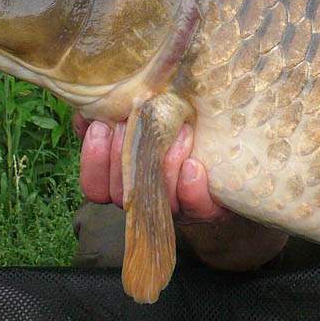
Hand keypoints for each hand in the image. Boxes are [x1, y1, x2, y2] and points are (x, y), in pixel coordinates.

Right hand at [73, 112, 287, 269]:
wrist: (232, 170)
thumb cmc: (180, 136)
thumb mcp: (142, 124)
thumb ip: (112, 118)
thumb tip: (87, 110)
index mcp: (125, 183)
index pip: (95, 187)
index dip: (94, 160)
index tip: (100, 127)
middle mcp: (148, 201)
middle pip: (122, 193)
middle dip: (126, 155)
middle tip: (138, 120)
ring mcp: (179, 208)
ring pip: (158, 199)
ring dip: (164, 164)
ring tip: (180, 131)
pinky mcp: (210, 210)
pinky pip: (197, 207)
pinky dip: (191, 187)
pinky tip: (194, 166)